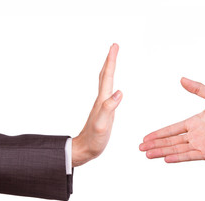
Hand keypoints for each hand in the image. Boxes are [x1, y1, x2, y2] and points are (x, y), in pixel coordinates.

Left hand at [72, 44, 121, 166]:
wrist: (85, 149)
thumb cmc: (93, 140)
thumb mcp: (101, 125)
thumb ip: (109, 108)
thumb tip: (119, 91)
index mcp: (102, 101)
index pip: (107, 76)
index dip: (111, 61)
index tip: (114, 47)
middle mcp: (101, 100)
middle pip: (105, 75)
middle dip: (110, 60)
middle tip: (114, 47)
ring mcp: (102, 105)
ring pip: (105, 82)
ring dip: (109, 69)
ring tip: (113, 60)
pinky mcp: (104, 111)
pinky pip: (107, 91)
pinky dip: (110, 82)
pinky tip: (112, 85)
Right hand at [140, 77, 204, 162]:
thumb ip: (197, 88)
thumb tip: (181, 79)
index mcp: (194, 123)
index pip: (171, 129)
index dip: (158, 133)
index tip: (146, 137)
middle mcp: (194, 135)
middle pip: (170, 141)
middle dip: (155, 144)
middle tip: (141, 148)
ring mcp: (200, 145)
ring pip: (176, 149)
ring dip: (162, 152)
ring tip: (148, 155)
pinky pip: (189, 156)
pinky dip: (177, 157)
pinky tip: (165, 158)